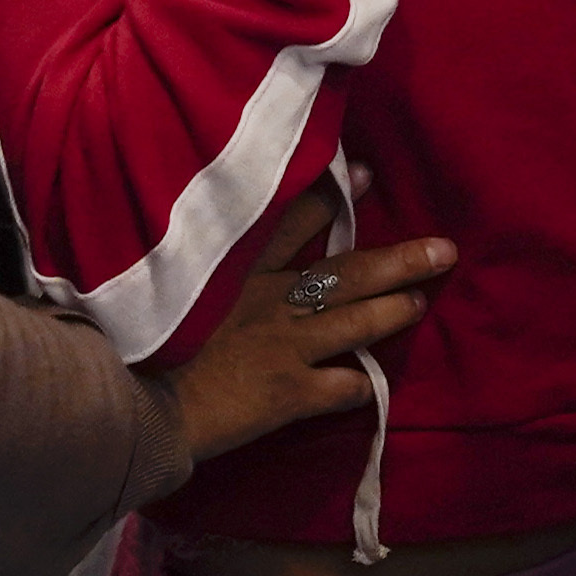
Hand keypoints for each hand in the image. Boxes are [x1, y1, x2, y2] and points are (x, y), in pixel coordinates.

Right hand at [159, 195, 453, 467]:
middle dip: (399, 259)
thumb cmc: (132, 341)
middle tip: (444, 249)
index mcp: (237, 269)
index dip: (333, 198)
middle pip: (346, 272)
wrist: (131, 402)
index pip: (291, 221)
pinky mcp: (288, 395)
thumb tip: (178, 240)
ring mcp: (284, 347)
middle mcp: (269, 300)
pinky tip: (370, 386)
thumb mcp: (159, 285)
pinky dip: (358, 386)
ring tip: (419, 303)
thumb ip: (188, 265)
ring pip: (355, 323)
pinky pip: (339, 388)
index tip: (366, 173)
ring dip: (392, 312)